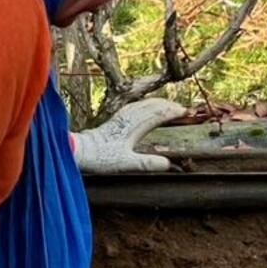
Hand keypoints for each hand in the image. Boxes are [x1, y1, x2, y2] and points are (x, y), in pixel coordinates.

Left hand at [70, 98, 187, 173]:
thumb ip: (147, 163)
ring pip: (143, 104)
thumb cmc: (101, 158)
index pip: (158, 114)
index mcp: (134, 126)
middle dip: (168, 105)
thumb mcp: (126, 164)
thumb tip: (168, 164)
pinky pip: (134, 106)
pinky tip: (144, 106)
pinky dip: (144, 104)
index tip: (186, 112)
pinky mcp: (115, 119)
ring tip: (168, 104)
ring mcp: (121, 117)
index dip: (172, 112)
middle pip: (152, 105)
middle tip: (182, 108)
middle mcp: (128, 118)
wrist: (80, 150)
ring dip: (157, 103)